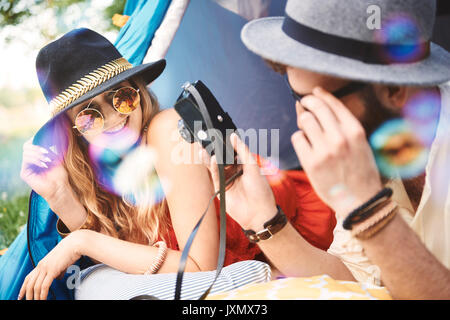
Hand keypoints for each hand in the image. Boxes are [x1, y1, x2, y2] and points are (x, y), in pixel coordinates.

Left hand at [17, 231, 83, 299]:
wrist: (74, 244)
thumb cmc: (70, 251)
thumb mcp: (61, 262)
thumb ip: (58, 271)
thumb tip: (59, 278)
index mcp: (42, 263)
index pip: (28, 277)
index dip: (23, 287)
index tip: (20, 295)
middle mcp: (41, 266)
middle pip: (29, 283)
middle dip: (27, 295)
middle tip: (28, 302)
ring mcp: (46, 268)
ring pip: (36, 286)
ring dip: (35, 297)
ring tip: (36, 302)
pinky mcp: (52, 270)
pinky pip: (44, 286)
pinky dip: (43, 294)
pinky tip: (43, 299)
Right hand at [20, 137, 70, 205]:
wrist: (59, 187)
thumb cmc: (60, 174)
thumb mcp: (57, 157)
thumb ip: (52, 148)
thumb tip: (54, 135)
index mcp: (36, 156)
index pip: (30, 143)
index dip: (35, 139)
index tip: (42, 137)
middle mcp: (29, 161)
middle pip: (26, 146)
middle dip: (37, 147)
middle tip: (47, 152)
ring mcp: (26, 167)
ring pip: (26, 153)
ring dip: (38, 154)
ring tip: (48, 160)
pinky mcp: (24, 173)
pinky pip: (26, 161)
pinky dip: (36, 161)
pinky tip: (44, 165)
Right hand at [200, 133, 277, 229]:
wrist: (258, 211)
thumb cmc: (260, 189)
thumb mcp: (253, 165)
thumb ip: (242, 150)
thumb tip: (234, 136)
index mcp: (243, 165)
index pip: (232, 152)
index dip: (226, 145)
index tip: (220, 135)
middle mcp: (233, 171)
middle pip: (221, 159)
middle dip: (215, 151)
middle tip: (208, 141)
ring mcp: (226, 180)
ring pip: (215, 167)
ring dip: (209, 158)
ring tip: (203, 149)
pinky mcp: (220, 189)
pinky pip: (214, 176)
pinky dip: (212, 167)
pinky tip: (212, 159)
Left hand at [291, 87, 382, 217]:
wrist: (360, 202)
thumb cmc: (359, 172)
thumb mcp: (361, 144)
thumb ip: (343, 126)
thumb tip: (318, 106)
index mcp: (355, 131)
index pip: (334, 104)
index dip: (321, 95)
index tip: (314, 92)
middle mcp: (340, 138)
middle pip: (316, 107)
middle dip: (308, 101)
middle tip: (304, 103)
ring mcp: (325, 150)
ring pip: (305, 120)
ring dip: (303, 121)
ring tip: (307, 128)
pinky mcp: (311, 163)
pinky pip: (297, 138)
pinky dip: (299, 139)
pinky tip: (305, 145)